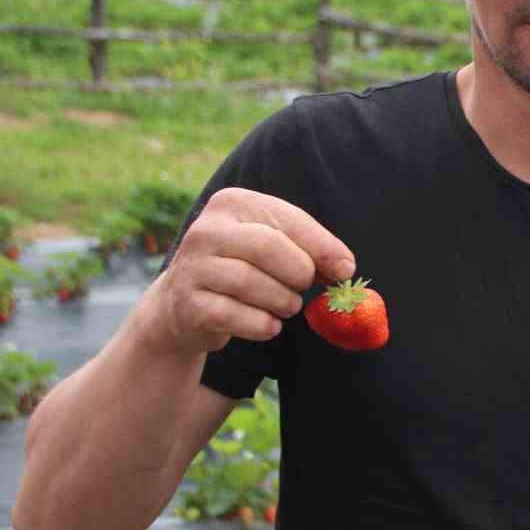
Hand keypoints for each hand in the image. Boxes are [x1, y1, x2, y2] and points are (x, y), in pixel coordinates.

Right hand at [143, 187, 355, 354]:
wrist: (184, 304)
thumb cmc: (243, 268)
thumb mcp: (274, 247)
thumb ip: (310, 250)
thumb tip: (345, 267)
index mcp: (232, 204)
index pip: (288, 219)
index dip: (322, 246)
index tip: (345, 269)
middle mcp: (206, 230)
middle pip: (268, 247)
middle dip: (298, 273)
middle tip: (304, 288)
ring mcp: (192, 267)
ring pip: (249, 282)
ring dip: (282, 301)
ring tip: (287, 306)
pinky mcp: (187, 305)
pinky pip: (234, 316)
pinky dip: (262, 325)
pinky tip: (269, 325)